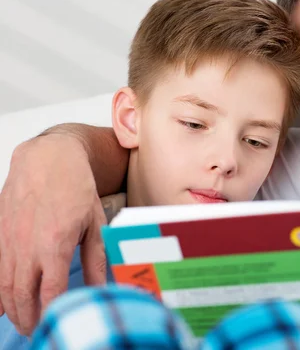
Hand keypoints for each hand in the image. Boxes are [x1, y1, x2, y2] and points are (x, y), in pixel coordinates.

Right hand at [0, 134, 106, 335]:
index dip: (52, 313)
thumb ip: (96, 259)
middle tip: (37, 331)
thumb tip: (100, 288)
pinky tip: (3, 302)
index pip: (50, 292)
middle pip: (22, 296)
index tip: (57, 325)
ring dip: (12, 308)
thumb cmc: (76, 189)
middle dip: (28, 319)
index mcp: (55, 245)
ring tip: (23, 321)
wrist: (47, 159)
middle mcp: (27, 246)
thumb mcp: (95, 223)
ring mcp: (9, 240)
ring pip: (4, 285)